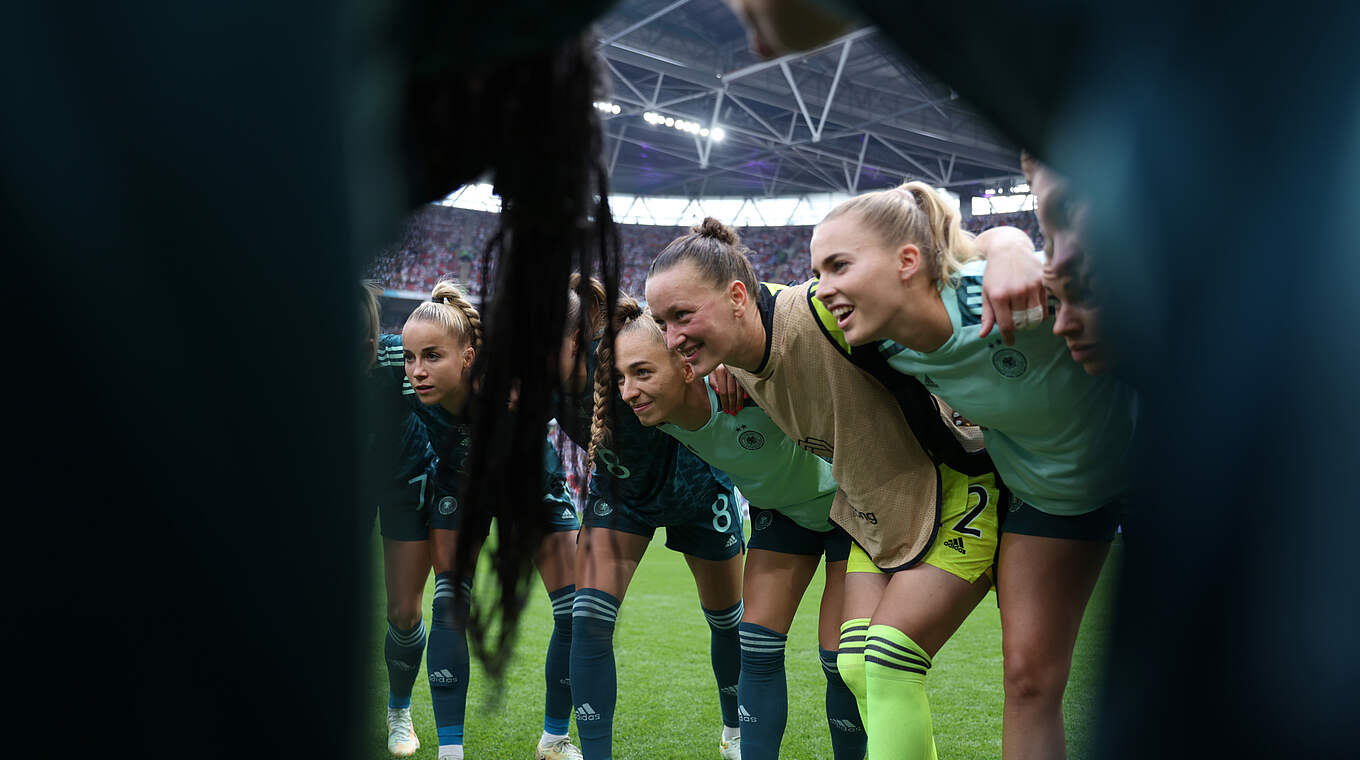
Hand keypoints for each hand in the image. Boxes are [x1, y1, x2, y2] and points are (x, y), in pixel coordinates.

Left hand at [710, 364, 746, 414]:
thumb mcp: (712, 371)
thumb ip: (713, 381)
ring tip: (738, 408)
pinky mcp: (744, 371)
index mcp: (720, 371)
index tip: (726, 410)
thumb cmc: (718, 365)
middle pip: (731, 392)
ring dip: (739, 400)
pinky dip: (746, 391)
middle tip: (733, 412)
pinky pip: (745, 383)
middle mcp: (729, 371)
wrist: (727, 352)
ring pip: (739, 389)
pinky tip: (746, 398)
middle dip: (732, 403)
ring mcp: (738, 371)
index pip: (722, 391)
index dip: (724, 402)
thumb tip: (717, 391)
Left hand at [977, 226, 1044, 344]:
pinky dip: (1041, 313)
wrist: (1009, 248)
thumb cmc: (995, 272)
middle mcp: (1016, 292)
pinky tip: (1034, 310)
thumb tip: (983, 335)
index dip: (1008, 337)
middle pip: (1023, 323)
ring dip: (1031, 322)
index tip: (1009, 341)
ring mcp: (1031, 286)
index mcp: (999, 296)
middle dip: (1019, 328)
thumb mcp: (986, 292)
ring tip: (1026, 319)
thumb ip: (987, 315)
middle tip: (1017, 326)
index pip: (1007, 325)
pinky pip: (1045, 306)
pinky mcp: (1043, 282)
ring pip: (1036, 316)